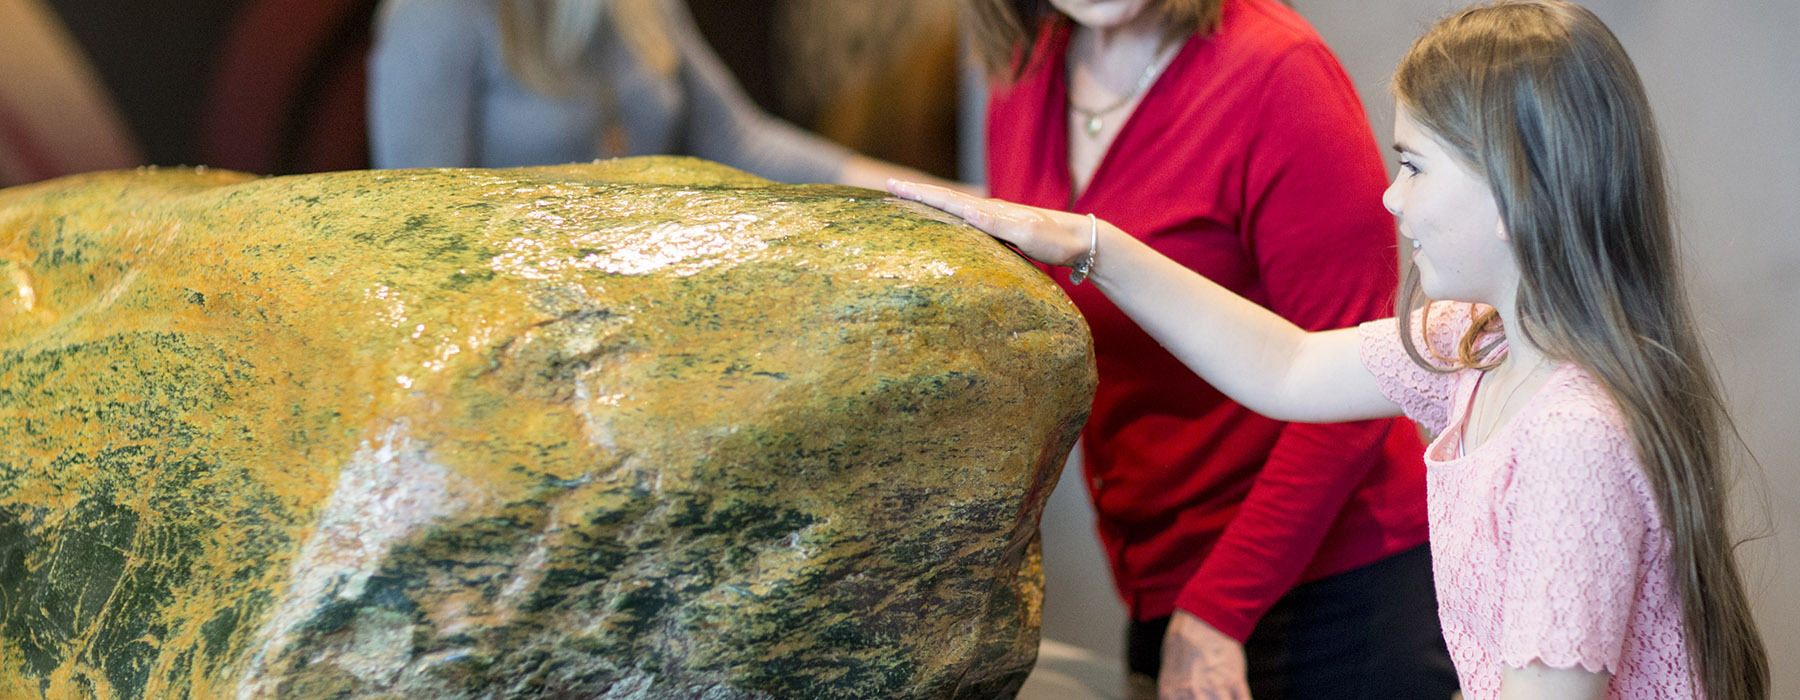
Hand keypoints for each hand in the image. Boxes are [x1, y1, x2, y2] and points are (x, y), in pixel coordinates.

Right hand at [884, 178, 1093, 268]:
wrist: (1081, 240)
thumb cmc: (1056, 241)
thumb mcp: (1026, 234)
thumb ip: (996, 222)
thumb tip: (963, 210)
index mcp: (990, 211)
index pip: (947, 200)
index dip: (919, 194)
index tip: (892, 187)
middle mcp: (989, 211)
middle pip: (946, 199)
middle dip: (917, 194)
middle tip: (889, 187)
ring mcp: (996, 219)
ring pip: (955, 208)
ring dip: (930, 203)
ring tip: (908, 200)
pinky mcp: (1002, 229)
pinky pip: (967, 219)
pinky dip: (949, 215)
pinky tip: (945, 220)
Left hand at [1159, 610, 1250, 699]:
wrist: (1201, 619)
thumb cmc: (1183, 644)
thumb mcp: (1169, 673)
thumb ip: (1175, 696)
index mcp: (1170, 694)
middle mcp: (1191, 695)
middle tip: (1213, 699)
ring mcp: (1214, 689)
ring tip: (1223, 698)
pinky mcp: (1234, 682)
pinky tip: (1240, 699)